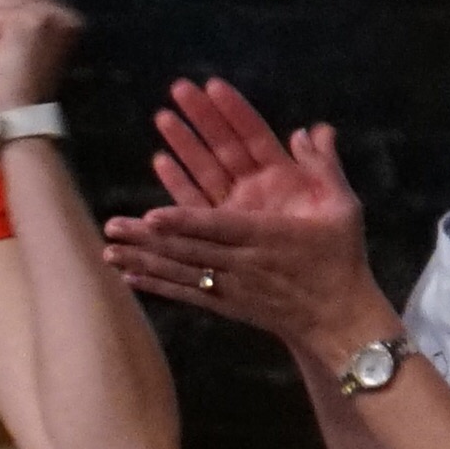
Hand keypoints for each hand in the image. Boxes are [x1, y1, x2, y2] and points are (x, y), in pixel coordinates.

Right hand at [0, 0, 85, 123]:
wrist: (24, 114)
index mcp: (25, 18)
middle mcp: (50, 13)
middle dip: (2, 2)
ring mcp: (65, 19)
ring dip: (18, 5)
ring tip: (11, 34)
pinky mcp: (72, 26)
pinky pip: (49, 3)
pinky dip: (36, 10)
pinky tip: (26, 33)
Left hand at [100, 81, 386, 356]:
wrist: (337, 319)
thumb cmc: (340, 258)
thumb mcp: (343, 209)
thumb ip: (325, 167)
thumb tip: (309, 128)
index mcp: (268, 236)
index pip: (219, 226)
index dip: (185, 222)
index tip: (153, 215)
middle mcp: (243, 263)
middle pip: (187, 248)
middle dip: (148, 237)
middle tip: (111, 225)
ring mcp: (231, 285)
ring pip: (180, 271)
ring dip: (142, 259)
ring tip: (106, 248)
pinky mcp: (226, 303)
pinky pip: (185, 293)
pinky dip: (156, 285)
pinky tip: (126, 275)